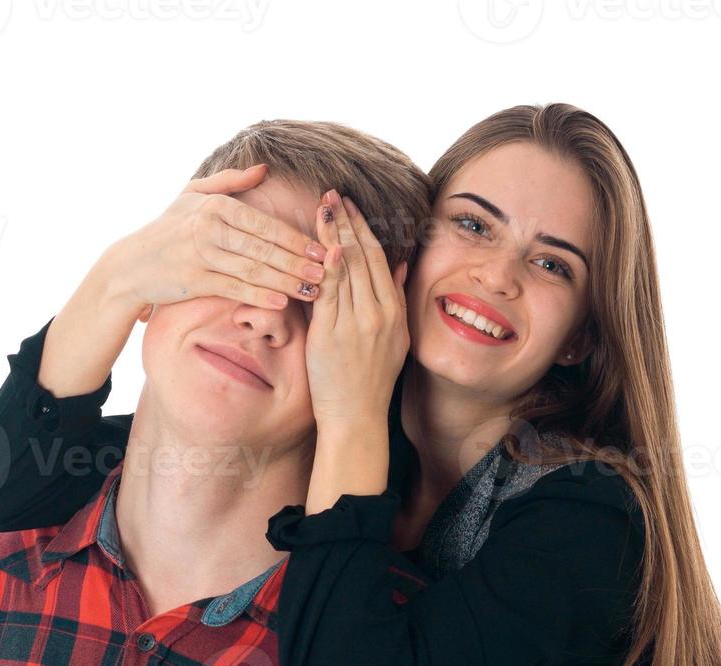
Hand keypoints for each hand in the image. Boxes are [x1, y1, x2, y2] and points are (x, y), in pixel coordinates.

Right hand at [110, 164, 327, 321]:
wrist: (132, 264)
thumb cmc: (168, 228)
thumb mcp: (193, 195)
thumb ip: (230, 181)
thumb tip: (264, 169)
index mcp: (216, 206)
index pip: (265, 224)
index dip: (297, 238)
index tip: (323, 248)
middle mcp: (209, 227)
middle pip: (265, 247)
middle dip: (300, 261)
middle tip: (328, 271)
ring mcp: (202, 254)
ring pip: (254, 268)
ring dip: (287, 280)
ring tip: (314, 289)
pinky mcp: (195, 280)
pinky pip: (235, 288)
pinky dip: (260, 295)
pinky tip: (283, 301)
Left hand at [305, 188, 409, 428]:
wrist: (356, 416)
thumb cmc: (370, 379)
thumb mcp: (395, 337)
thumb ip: (395, 297)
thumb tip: (400, 264)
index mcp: (393, 311)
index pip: (377, 258)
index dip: (363, 228)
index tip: (350, 205)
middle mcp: (378, 313)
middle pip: (361, 257)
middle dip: (346, 222)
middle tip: (332, 194)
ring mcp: (356, 323)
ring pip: (344, 269)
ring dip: (331, 235)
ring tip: (321, 208)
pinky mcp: (332, 335)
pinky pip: (328, 293)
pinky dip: (325, 268)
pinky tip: (320, 245)